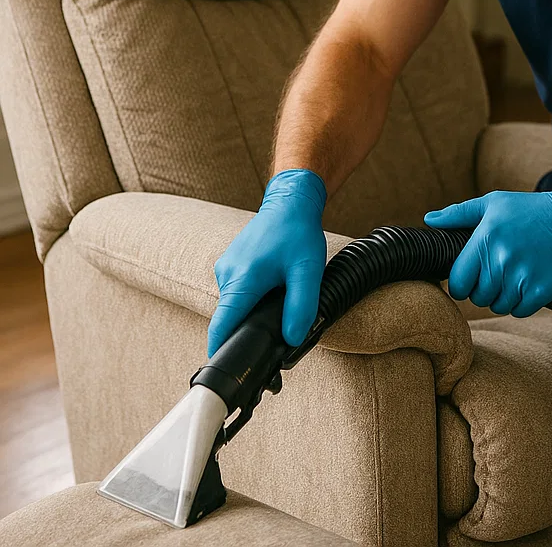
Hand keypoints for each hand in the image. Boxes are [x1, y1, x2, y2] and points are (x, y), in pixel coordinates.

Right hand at [207, 168, 327, 357]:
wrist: (290, 201)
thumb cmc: (298, 232)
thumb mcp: (308, 270)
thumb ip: (301, 307)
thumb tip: (291, 339)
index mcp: (242, 279)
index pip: (222, 325)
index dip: (222, 351)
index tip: (224, 371)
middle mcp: (226, 274)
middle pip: (230, 318)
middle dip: (248, 331)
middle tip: (274, 337)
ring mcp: (225, 268)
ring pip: (235, 304)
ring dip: (251, 312)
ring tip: (278, 305)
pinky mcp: (230, 264)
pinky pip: (237, 291)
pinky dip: (251, 298)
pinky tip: (272, 290)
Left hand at [423, 174, 551, 317]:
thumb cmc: (529, 210)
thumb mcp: (493, 203)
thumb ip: (459, 213)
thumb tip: (429, 219)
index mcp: (485, 239)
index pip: (457, 282)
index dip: (461, 283)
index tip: (470, 278)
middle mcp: (502, 259)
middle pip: (477, 297)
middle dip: (483, 289)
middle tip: (497, 273)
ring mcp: (522, 276)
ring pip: (498, 305)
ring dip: (503, 296)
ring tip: (514, 275)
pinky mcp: (542, 290)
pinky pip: (519, 310)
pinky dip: (522, 302)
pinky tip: (528, 282)